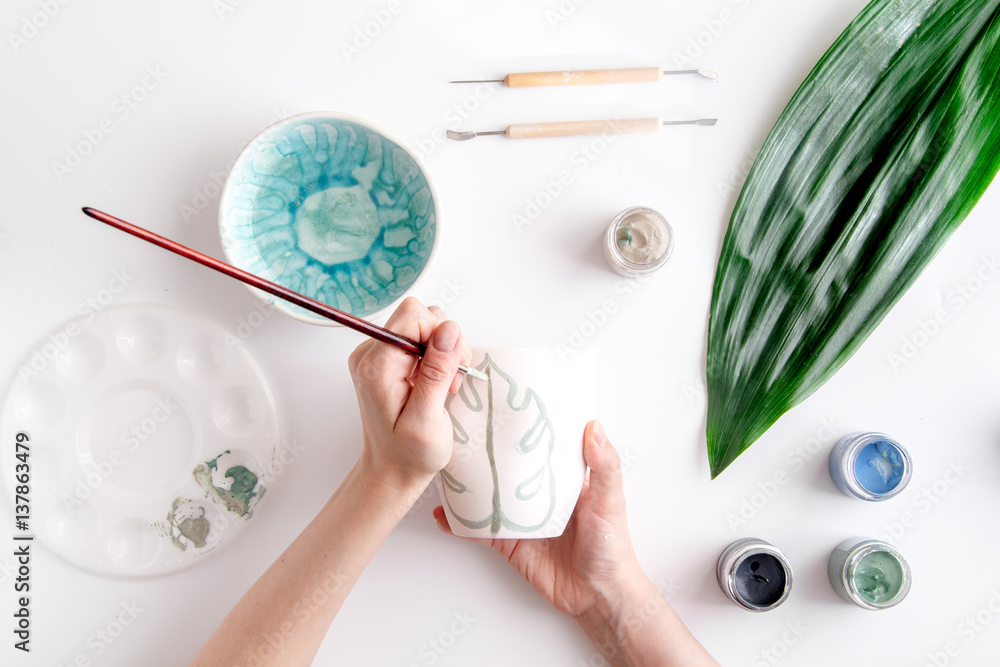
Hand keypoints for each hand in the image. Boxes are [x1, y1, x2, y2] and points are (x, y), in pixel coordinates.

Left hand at [348, 297, 470, 500]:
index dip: (440, 335)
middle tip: (450, 380)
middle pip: (418, 316)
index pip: (412, 317)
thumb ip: (437, 372)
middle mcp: (370, 354)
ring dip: (443, 351)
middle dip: (444, 343)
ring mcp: (377, 355)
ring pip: (423, 324)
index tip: (450, 369)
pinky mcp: (387, 359)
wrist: (392, 470)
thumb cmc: (409, 454)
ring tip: (444, 385)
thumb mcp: (428, 419)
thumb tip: (449, 329)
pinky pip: (419, 339)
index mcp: (375, 367)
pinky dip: (436, 358)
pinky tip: (437, 384)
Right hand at [433, 420, 642, 618]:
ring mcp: (521, 518)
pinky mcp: (509, 543)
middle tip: (462, 430)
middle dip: (487, 451)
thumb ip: (604, 466)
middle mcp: (539, 493)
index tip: (505, 403)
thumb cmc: (611, 546)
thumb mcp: (610, 501)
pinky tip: (443, 516)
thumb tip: (594, 426)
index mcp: (563, 477)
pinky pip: (479, 530)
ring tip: (445, 467)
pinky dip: (459, 524)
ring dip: (466, 484)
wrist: (598, 595)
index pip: (542, 444)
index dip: (526, 426)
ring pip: (488, 495)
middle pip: (508, 467)